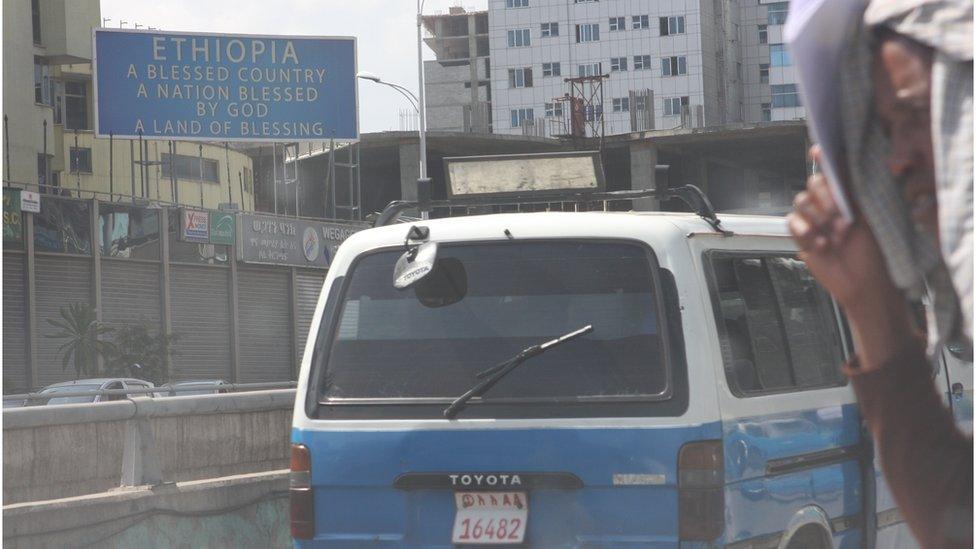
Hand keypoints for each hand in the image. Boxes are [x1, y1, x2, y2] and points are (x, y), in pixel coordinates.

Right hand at [787, 147, 895, 311]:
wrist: (862, 283)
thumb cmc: (872, 251)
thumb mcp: (866, 216)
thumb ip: (851, 188)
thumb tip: (842, 159)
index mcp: (846, 197)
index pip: (831, 171)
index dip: (823, 159)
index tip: (818, 150)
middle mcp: (828, 205)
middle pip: (812, 185)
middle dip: (825, 198)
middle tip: (840, 216)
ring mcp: (813, 221)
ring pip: (800, 203)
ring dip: (818, 218)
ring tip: (836, 236)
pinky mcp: (802, 237)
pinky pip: (793, 223)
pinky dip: (806, 233)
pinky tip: (822, 245)